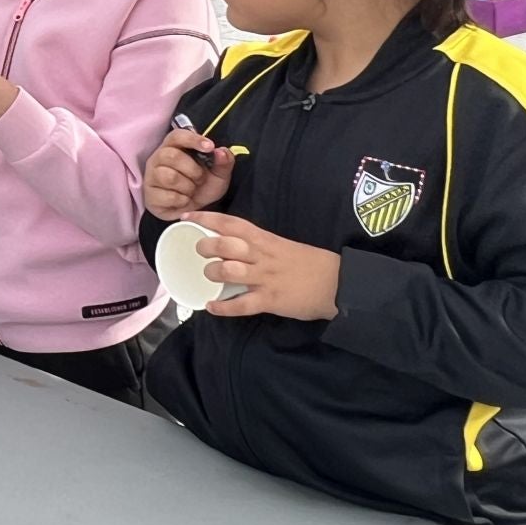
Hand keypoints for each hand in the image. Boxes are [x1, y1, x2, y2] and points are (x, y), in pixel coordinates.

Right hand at [142, 127, 235, 219]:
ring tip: (191, 190)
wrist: (192, 211)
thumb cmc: (202, 187)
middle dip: (193, 170)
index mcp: (174, 147)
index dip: (193, 139)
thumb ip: (224, 162)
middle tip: (200, 178)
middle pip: (171, 156)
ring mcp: (151, 176)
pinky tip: (183, 200)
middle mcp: (158, 158)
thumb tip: (222, 151)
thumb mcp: (219, 175)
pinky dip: (182, 200)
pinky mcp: (150, 195)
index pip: (177, 135)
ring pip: (169, 177)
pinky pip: (168, 196)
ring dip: (188, 186)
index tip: (210, 147)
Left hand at [180, 211, 340, 320]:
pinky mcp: (270, 300)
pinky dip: (223, 307)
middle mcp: (261, 256)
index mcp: (264, 239)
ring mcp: (265, 278)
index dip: (205, 218)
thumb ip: (257, 244)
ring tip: (208, 276)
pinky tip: (211, 306)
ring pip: (229, 271)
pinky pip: (241, 305)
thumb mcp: (280, 245)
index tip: (186, 217)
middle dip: (205, 246)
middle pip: (225, 245)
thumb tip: (229, 245)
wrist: (339, 283)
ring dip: (212, 273)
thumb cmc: (307, 262)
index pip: (230, 223)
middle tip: (199, 251)